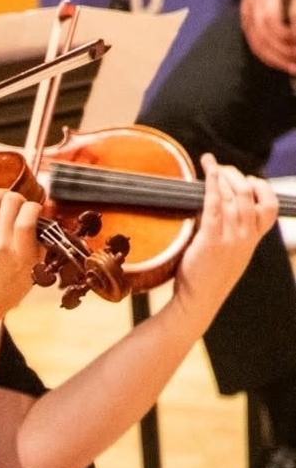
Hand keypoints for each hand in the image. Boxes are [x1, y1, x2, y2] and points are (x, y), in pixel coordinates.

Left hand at [0, 179, 41, 322]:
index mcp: (21, 256)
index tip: (33, 210)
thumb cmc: (0, 295)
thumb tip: (47, 222)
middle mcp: (0, 245)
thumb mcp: (31, 276)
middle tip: (17, 207)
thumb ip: (40, 249)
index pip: (29, 215)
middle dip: (18, 199)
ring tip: (2, 200)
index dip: (34, 206)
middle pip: (12, 201)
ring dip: (0, 193)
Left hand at [171, 154, 277, 325]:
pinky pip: (214, 206)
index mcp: (252, 240)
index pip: (269, 206)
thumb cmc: (207, 277)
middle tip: (221, 168)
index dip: (260, 187)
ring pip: (232, 197)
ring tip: (211, 166)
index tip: (245, 178)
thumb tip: (220, 207)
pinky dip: (212, 185)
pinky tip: (208, 172)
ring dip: (223, 176)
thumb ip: (232, 233)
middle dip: (235, 175)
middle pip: (248, 195)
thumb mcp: (230, 254)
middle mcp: (246, 237)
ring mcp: (230, 238)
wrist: (198, 301)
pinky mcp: (212, 240)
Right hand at [240, 0, 295, 74]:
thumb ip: (293, 6)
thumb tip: (295, 30)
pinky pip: (255, 44)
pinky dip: (267, 56)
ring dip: (277, 60)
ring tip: (293, 68)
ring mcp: (247, 17)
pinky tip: (279, 62)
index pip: (276, 26)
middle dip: (285, 55)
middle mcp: (253, 11)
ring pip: (260, 46)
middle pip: (267, 40)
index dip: (290, 39)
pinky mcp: (246, 23)